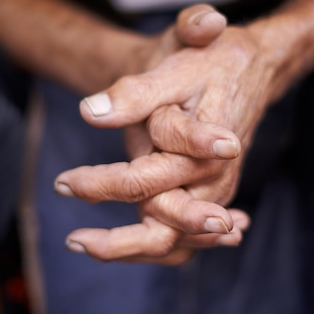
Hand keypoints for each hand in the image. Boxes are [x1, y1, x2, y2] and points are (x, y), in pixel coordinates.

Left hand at [56, 22, 281, 261]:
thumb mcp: (174, 68)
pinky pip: (185, 236)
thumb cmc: (211, 63)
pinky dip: (156, 246)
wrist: (250, 67)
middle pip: (164, 226)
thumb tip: (89, 112)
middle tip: (73, 238)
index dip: (101, 184)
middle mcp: (214, 178)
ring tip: (86, 246)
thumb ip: (135, 94)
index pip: (146, 180)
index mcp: (205, 149)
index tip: (63, 183)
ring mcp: (216, 191)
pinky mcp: (212, 195)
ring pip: (176, 241)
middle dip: (116, 239)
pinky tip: (123, 250)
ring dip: (132, 249)